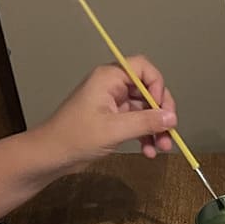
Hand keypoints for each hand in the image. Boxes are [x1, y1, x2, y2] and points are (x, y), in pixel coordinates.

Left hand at [33, 62, 177, 170]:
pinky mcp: (113, 120)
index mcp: (109, 78)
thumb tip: (171, 118)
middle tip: (170, 131)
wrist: (53, 154)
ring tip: (162, 147)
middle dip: (161, 112)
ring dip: (156, 128)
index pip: (143, 68)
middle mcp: (113, 86)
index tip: (162, 109)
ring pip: (145, 110)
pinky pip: (137, 122)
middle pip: (148, 90)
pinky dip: (146, 135)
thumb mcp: (114, 129)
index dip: (157, 86)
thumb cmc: (76, 137)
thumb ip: (145, 122)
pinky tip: (149, 151)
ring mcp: (113, 103)